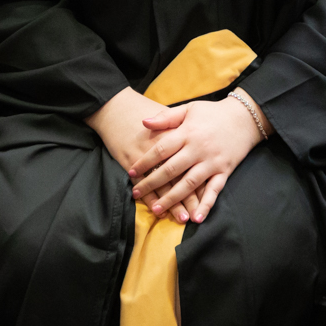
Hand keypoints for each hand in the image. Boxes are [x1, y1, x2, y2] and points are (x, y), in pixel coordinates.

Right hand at [86, 87, 195, 223]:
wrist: (116, 106)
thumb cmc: (144, 111)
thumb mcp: (169, 113)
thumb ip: (186, 130)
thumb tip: (200, 144)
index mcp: (179, 136)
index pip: (193, 164)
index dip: (201, 181)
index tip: (209, 198)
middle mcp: (165, 149)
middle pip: (181, 177)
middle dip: (190, 198)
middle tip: (199, 215)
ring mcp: (146, 157)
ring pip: (164, 184)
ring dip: (173, 202)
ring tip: (182, 218)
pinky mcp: (130, 162)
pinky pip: (143, 183)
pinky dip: (150, 197)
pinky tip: (156, 208)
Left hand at [127, 89, 270, 224]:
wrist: (245, 118)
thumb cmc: (213, 113)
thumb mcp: (189, 109)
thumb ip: (166, 117)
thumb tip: (143, 122)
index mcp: (187, 133)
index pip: (161, 149)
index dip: (145, 161)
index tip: (131, 172)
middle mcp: (198, 149)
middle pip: (171, 169)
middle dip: (152, 183)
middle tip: (136, 194)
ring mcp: (212, 162)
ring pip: (189, 183)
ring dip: (173, 198)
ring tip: (157, 210)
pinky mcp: (224, 171)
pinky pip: (214, 191)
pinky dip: (206, 205)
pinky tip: (196, 218)